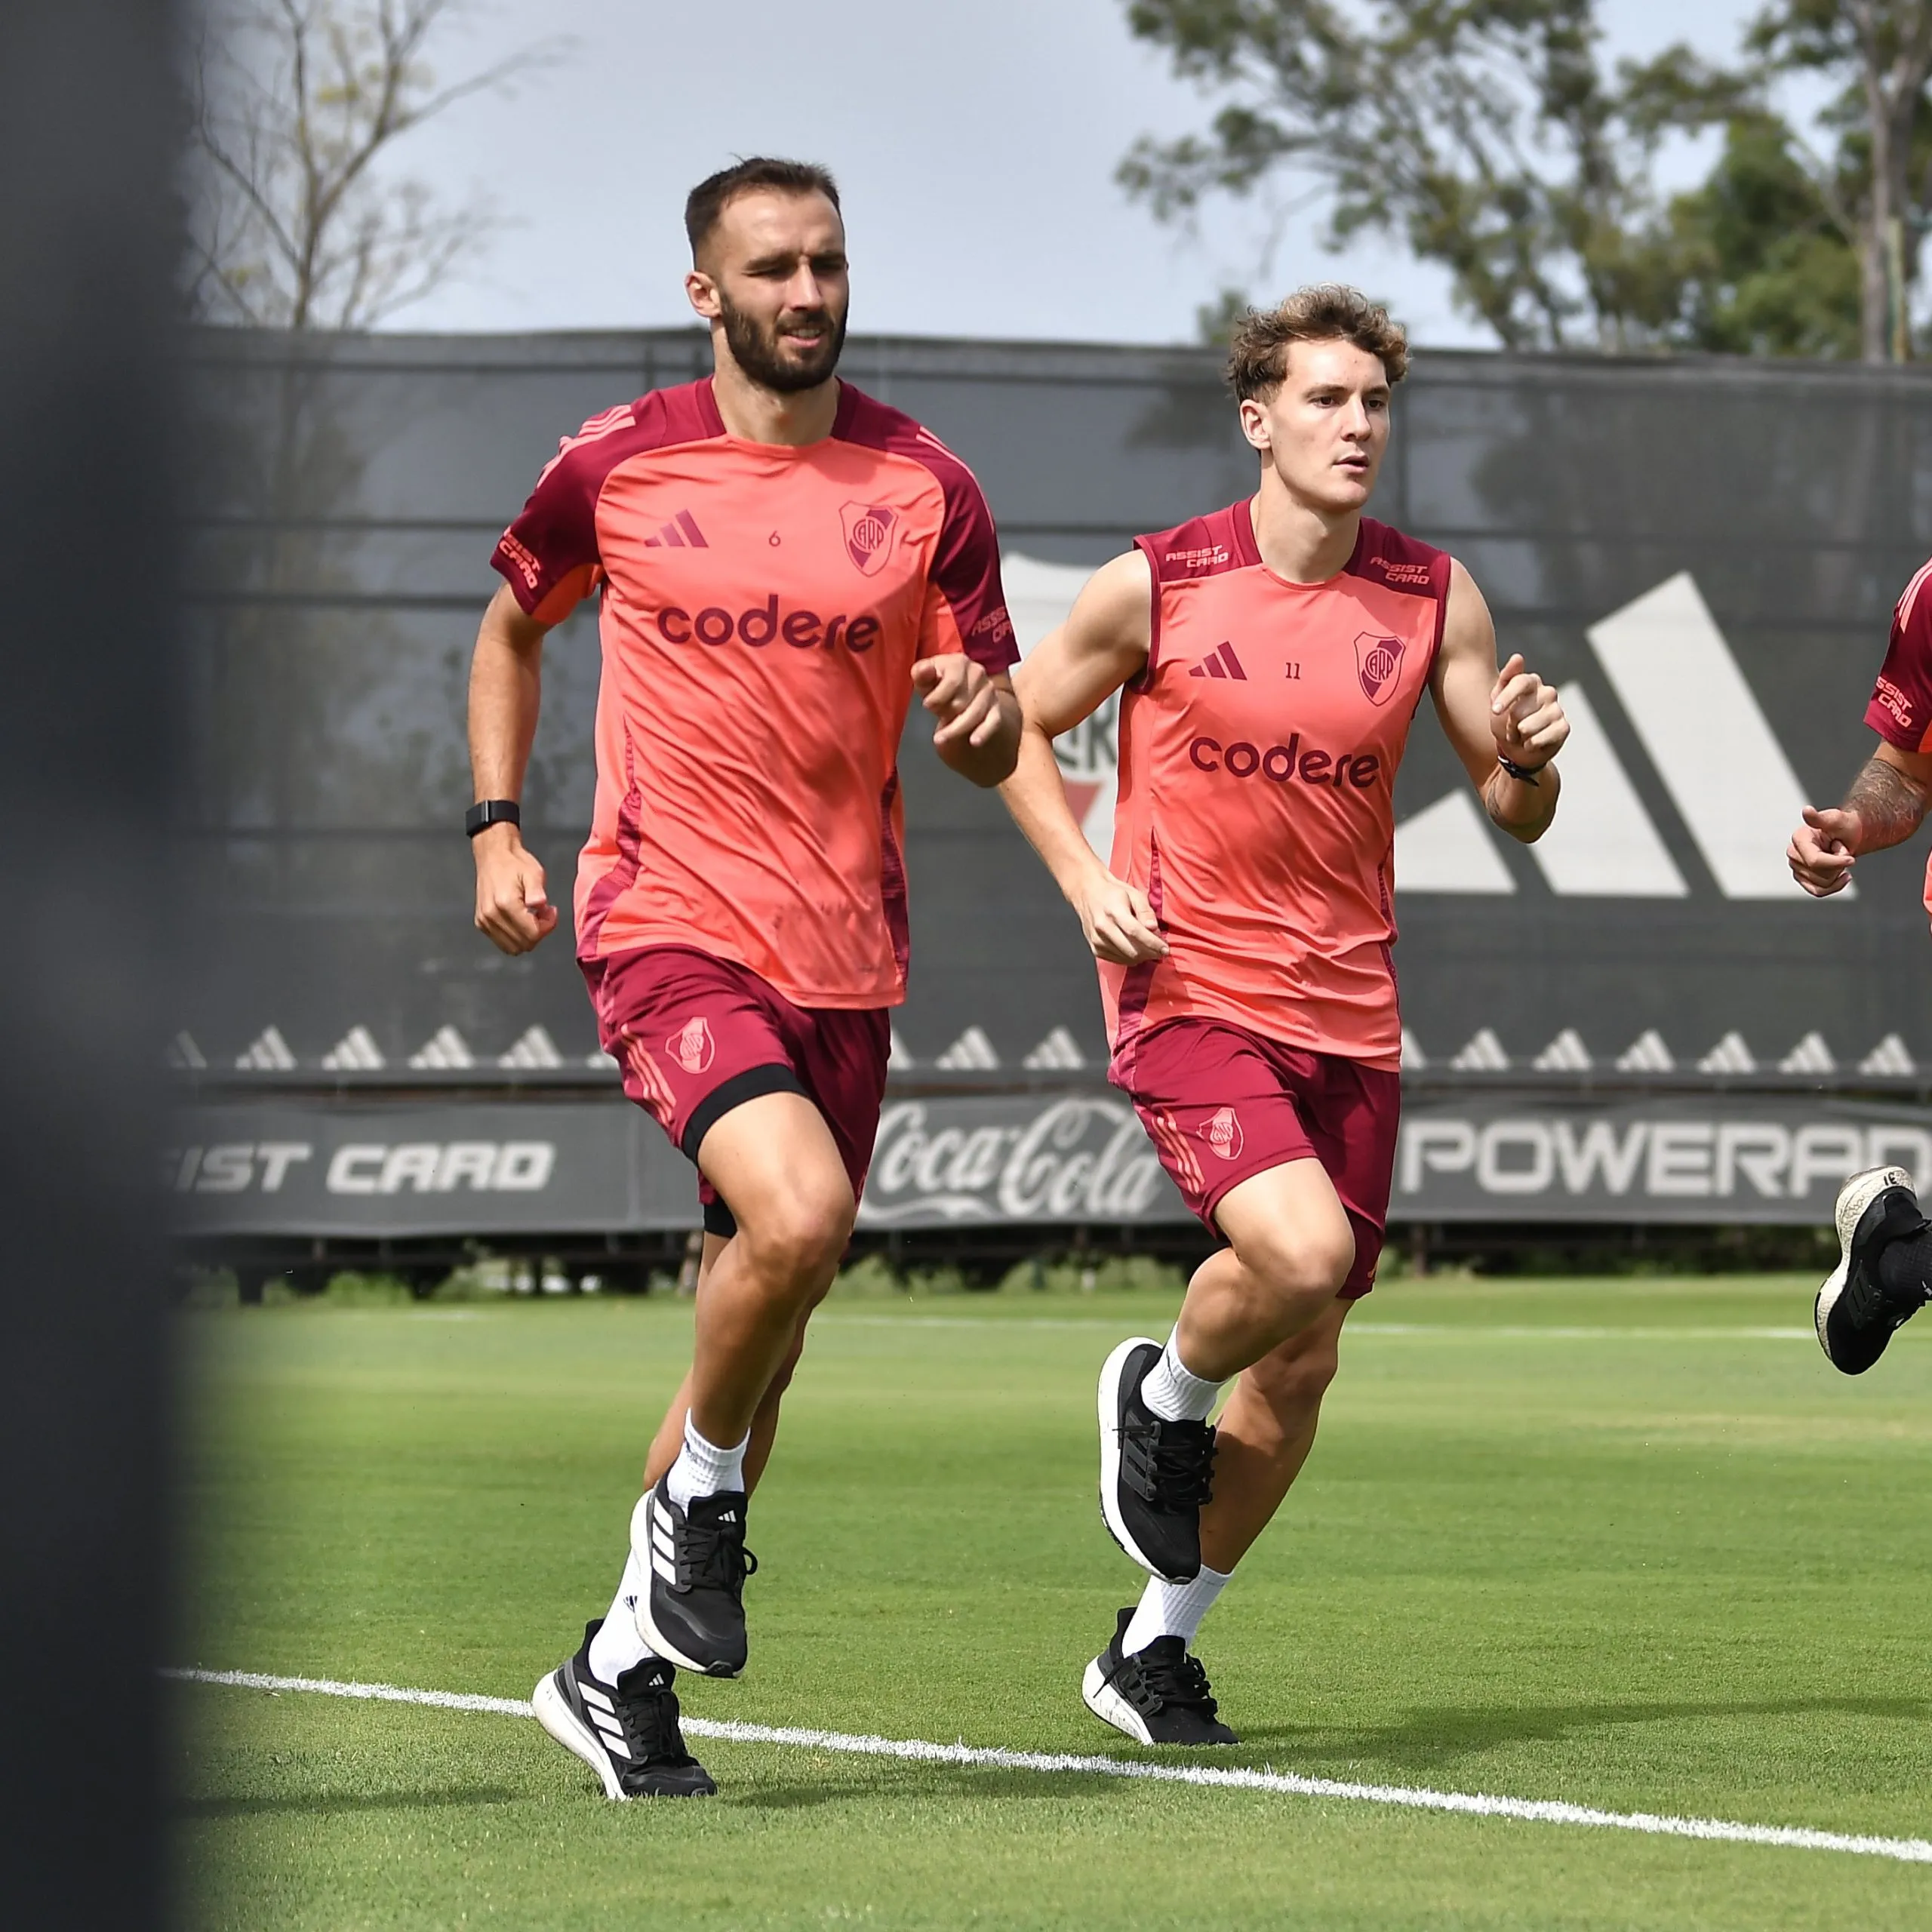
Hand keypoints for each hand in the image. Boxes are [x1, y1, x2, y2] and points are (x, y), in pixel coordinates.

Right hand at [472, 825, 558, 953]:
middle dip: (538, 933)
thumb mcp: (533, 873)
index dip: (547, 926)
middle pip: (524, 944)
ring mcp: (484, 921)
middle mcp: (491, 915)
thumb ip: (537, 891)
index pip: (532, 934)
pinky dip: (515, 936)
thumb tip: (539, 905)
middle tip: (543, 914)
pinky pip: (502, 942)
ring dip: (527, 937)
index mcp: (505, 904)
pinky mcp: (481, 923)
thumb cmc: (514, 863)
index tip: (550, 911)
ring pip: (513, 948)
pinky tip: (520, 919)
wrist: (493, 855)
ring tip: (531, 917)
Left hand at [912, 653, 1003, 750]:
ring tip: (939, 740)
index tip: (926, 705)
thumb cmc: (937, 684)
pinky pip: (993, 722)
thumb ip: (921, 674)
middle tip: (936, 717)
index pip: (952, 682)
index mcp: (959, 662)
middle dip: (946, 713)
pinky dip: (984, 732)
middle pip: (962, 701)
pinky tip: (974, 742)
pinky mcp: (996, 708)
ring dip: (956, 729)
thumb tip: (924, 670)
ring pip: (975, 714)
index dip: (937, 697)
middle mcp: (978, 673)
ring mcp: (989, 691)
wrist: (958, 692)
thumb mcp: (924, 678)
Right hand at [1071, 865, 1167, 964]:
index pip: (1136, 932)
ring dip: (1142, 957)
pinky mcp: (1095, 949)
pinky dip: (1130, 958)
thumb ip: (1145, 911)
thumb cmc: (1113, 893)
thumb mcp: (1134, 894)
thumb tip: (1153, 928)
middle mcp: (1103, 927)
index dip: (1153, 943)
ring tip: (1149, 948)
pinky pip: (1118, 960)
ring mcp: (1097, 940)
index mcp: (1113, 911)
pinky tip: (1136, 949)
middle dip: (1150, 953)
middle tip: (1160, 950)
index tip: (1165, 949)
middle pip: (1132, 949)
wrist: (1087, 893)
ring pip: (1126, 958)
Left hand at [1489, 654, 1567, 767]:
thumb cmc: (1506, 721)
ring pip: (1528, 727)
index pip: (1520, 681)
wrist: (1518, 749)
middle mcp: (1548, 693)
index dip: (1506, 697)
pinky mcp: (1563, 728)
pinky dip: (1530, 745)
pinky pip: (1540, 738)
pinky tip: (1531, 743)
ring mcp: (1557, 710)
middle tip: (1510, 729)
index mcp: (1532, 682)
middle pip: (1519, 710)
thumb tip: (1518, 657)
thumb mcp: (1498, 700)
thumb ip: (1506, 678)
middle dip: (1508, 725)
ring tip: (1521, 736)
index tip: (1495, 711)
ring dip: (1518, 737)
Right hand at [1788, 805, 1860, 896]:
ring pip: (1822, 884)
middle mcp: (1793, 853)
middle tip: (1840, 849)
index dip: (1836, 862)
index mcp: (1798, 838)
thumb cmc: (1844, 826)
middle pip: (1820, 874)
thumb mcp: (1836, 819)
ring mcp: (1795, 867)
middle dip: (1838, 865)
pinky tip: (1843, 876)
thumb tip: (1806, 810)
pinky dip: (1834, 886)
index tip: (1852, 859)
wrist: (1848, 835)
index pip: (1815, 861)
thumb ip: (1820, 818)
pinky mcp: (1802, 878)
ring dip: (1837, 873)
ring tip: (1837, 857)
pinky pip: (1818, 891)